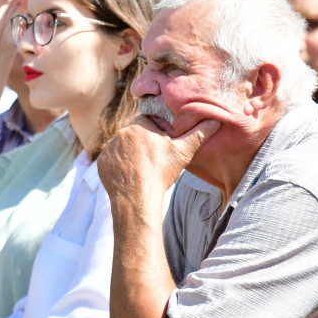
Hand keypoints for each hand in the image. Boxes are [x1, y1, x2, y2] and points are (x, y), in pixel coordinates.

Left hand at [98, 116, 219, 199]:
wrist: (137, 197)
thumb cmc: (161, 172)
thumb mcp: (183, 152)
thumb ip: (199, 134)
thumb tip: (216, 120)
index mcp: (139, 126)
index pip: (147, 121)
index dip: (155, 131)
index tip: (161, 143)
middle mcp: (121, 133)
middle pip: (134, 133)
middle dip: (142, 141)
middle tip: (153, 157)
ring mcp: (109, 148)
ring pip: (122, 146)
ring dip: (130, 153)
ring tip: (142, 167)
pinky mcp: (102, 162)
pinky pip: (112, 159)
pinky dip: (119, 165)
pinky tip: (130, 174)